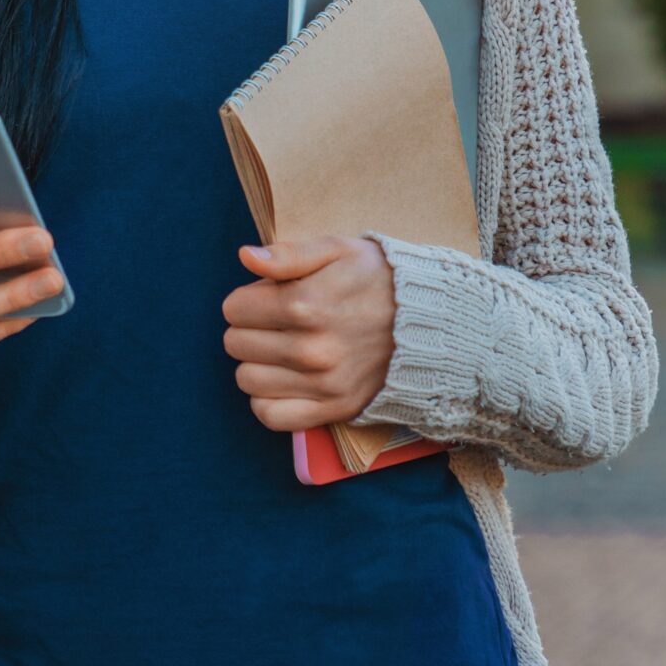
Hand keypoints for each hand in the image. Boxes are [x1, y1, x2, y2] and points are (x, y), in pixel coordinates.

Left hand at [222, 235, 397, 433]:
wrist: (431, 324)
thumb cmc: (378, 280)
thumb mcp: (338, 250)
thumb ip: (288, 254)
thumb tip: (245, 256)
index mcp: (305, 304)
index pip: (233, 309)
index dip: (247, 299)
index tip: (269, 297)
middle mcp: (311, 349)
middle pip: (236, 344)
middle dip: (249, 329)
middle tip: (277, 322)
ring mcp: (323, 384)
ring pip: (247, 379)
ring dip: (257, 363)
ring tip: (281, 349)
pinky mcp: (334, 409)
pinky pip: (271, 416)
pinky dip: (268, 400)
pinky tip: (283, 380)